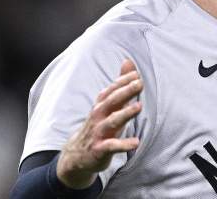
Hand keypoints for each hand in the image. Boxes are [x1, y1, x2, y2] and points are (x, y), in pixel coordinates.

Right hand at [56, 59, 143, 188]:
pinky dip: (123, 145)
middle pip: (112, 102)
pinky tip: (136, 143)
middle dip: (125, 92)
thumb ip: (120, 85)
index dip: (123, 81)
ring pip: (112, 121)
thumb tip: (128, 61)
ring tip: (139, 106)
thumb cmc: (100, 126)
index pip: (112, 90)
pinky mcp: (100, 149)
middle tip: (139, 83)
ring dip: (125, 113)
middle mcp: (99, 117)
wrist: (77, 156)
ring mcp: (98, 133)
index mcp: (102, 105)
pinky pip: (111, 146)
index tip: (136, 74)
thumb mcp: (109, 106)